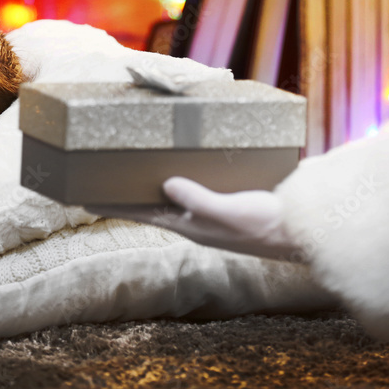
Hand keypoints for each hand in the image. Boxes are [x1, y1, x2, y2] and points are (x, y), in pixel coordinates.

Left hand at [86, 177, 296, 260]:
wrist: (306, 230)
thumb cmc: (268, 225)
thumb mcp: (232, 212)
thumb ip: (200, 200)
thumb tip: (167, 185)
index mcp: (190, 225)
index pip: (140, 213)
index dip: (112, 206)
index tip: (83, 200)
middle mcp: (195, 218)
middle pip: (150, 202)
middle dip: (126, 191)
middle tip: (101, 174)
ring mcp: (211, 208)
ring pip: (172, 192)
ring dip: (151, 180)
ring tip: (132, 164)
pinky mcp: (228, 196)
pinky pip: (197, 182)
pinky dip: (182, 171)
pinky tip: (181, 157)